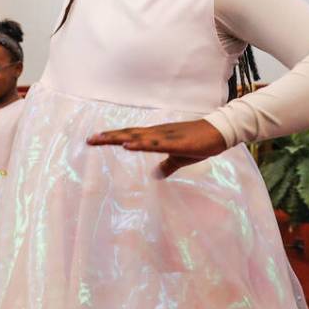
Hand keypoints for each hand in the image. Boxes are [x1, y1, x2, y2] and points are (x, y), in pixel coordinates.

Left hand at [86, 119, 228, 178]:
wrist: (218, 133)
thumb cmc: (199, 143)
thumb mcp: (179, 158)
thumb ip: (167, 166)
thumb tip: (156, 175)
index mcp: (156, 137)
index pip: (130, 136)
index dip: (113, 138)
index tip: (95, 139)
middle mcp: (156, 133)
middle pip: (128, 134)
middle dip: (109, 137)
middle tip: (89, 139)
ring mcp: (164, 136)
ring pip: (137, 136)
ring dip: (119, 138)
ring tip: (102, 139)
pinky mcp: (174, 142)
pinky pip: (154, 144)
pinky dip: (140, 144)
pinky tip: (128, 145)